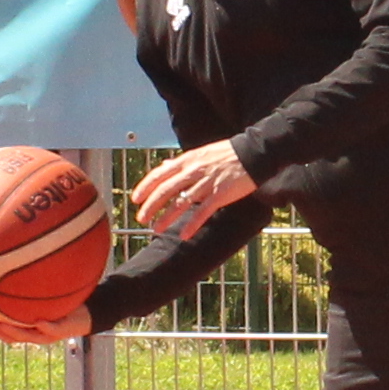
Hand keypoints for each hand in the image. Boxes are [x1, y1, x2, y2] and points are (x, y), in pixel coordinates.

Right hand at [0, 256, 88, 347]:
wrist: (91, 309)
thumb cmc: (66, 296)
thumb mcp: (48, 282)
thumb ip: (31, 275)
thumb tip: (14, 252)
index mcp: (26, 322)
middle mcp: (34, 330)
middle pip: (7, 333)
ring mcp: (48, 332)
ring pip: (27, 336)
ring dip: (14, 331)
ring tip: (2, 325)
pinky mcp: (65, 330)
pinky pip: (54, 330)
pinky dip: (47, 327)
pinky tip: (40, 321)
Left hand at [132, 140, 253, 229]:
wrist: (252, 154)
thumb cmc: (226, 154)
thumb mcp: (200, 154)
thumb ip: (181, 163)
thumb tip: (163, 166)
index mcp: (187, 160)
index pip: (159, 174)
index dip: (145, 187)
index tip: (136, 199)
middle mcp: (193, 171)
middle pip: (165, 190)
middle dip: (151, 206)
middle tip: (141, 218)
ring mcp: (206, 183)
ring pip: (180, 203)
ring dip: (166, 217)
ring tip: (156, 229)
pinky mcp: (220, 195)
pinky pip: (202, 212)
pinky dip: (192, 224)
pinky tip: (184, 235)